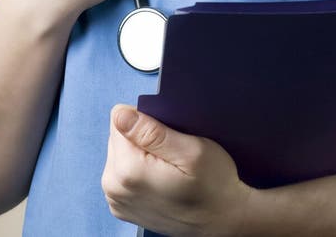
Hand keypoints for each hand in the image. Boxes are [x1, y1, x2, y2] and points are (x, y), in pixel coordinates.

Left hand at [102, 105, 253, 235]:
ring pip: (121, 151)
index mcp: (128, 170)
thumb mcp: (192, 151)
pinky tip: (162, 177)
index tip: (168, 138)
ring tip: (170, 167)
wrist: (222, 221)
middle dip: (144, 137)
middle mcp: (114, 187)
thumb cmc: (213, 186)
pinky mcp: (121, 205)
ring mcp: (116, 199)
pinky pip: (123, 170)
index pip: (121, 118)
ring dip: (142, 153)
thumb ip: (152, 131)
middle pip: (118, 135)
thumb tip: (120, 114)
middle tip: (173, 153)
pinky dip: (141, 168)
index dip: (147, 121)